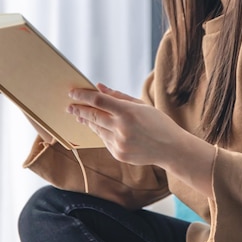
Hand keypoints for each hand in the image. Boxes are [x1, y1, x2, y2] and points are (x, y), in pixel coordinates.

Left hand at [67, 82, 214, 198]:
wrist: (171, 149)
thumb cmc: (158, 123)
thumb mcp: (141, 105)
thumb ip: (118, 96)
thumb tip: (99, 87)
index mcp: (128, 112)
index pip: (99, 101)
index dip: (83, 96)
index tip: (72, 93)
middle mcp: (122, 128)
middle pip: (93, 116)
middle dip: (79, 110)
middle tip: (69, 106)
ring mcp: (119, 143)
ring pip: (96, 129)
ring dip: (87, 121)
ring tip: (80, 115)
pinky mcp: (118, 154)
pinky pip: (104, 140)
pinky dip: (101, 132)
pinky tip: (100, 127)